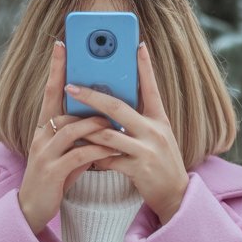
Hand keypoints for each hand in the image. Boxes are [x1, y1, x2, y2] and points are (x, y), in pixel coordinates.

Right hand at [18, 40, 124, 234]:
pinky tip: (112, 149)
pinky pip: (79, 154)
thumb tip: (101, 123)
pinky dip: (98, 150)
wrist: (32, 211)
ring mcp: (44, 153)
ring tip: (114, 123)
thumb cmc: (53, 181)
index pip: (50, 92)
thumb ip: (81, 138)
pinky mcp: (53, 171)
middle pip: (62, 107)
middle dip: (86, 97)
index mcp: (43, 128)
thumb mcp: (67, 154)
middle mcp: (41, 136)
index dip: (55, 69)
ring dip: (96, 124)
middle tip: (108, 88)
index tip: (61, 45)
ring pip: (72, 129)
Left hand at [64, 42, 189, 223]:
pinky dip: (94, 158)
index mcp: (160, 119)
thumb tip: (116, 106)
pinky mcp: (138, 169)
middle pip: (118, 107)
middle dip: (91, 96)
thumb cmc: (161, 164)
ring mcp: (147, 149)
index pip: (152, 87)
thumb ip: (142, 120)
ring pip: (107, 134)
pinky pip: (108, 159)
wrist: (176, 195)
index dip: (144, 66)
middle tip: (71, 87)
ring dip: (84, 130)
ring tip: (66, 124)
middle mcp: (154, 131)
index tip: (136, 45)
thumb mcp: (159, 137)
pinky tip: (85, 158)